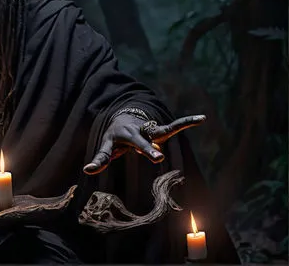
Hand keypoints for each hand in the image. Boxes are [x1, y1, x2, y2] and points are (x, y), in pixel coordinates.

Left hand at [83, 113, 205, 174]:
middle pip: (149, 139)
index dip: (144, 150)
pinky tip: (202, 118)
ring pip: (166, 129)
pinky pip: (174, 127)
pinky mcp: (160, 131)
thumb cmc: (115, 135)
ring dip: (181, 124)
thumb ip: (100, 158)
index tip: (157, 158)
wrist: (124, 117)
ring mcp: (152, 130)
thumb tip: (86, 170)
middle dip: (151, 149)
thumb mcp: (107, 144)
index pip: (135, 144)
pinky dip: (187, 123)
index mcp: (128, 134)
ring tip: (199, 119)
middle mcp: (141, 131)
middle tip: (158, 158)